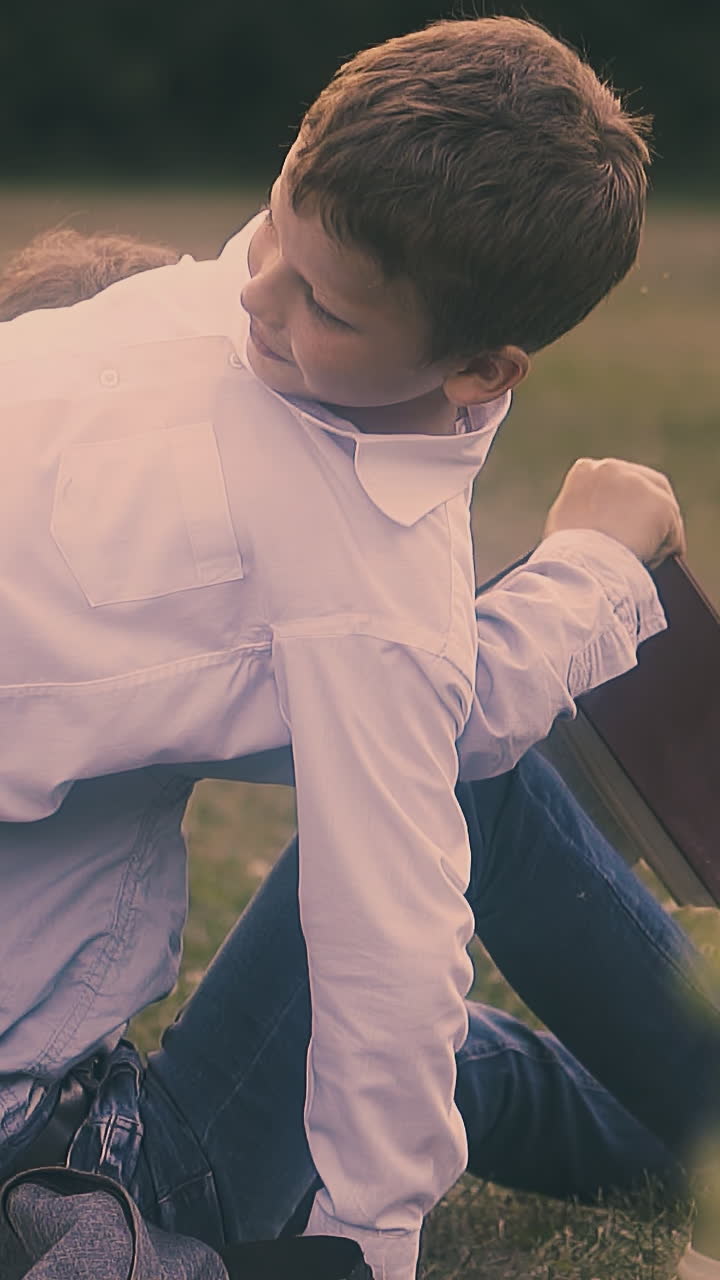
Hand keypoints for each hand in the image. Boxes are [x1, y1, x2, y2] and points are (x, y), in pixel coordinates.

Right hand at [542, 457, 686, 568]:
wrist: (578, 565)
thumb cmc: (566, 555)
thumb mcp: (565, 522)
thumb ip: (585, 511)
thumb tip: (604, 524)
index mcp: (584, 471)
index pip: (614, 481)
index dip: (621, 505)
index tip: (624, 524)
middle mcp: (611, 468)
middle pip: (644, 487)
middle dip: (645, 514)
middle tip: (646, 542)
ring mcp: (638, 484)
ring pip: (659, 509)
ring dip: (658, 533)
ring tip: (648, 558)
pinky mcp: (661, 505)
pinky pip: (672, 531)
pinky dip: (667, 549)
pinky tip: (656, 563)